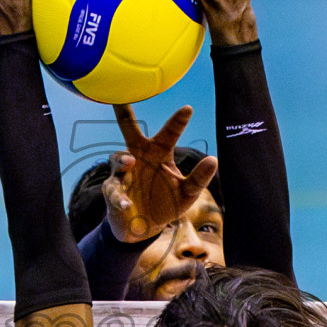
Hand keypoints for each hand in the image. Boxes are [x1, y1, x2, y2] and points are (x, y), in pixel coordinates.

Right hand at [102, 104, 218, 242]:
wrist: (145, 227)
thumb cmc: (166, 202)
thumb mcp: (187, 193)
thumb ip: (199, 178)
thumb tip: (214, 159)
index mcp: (159, 153)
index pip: (169, 133)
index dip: (178, 121)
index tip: (188, 108)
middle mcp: (139, 157)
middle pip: (129, 131)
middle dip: (124, 113)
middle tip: (119, 99)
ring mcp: (124, 174)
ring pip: (118, 159)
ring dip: (122, 160)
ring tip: (130, 162)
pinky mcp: (113, 192)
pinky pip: (113, 190)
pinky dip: (119, 197)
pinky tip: (126, 204)